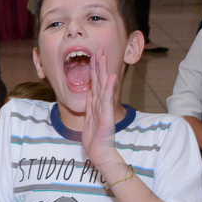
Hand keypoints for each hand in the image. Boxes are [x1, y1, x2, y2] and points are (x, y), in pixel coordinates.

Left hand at [81, 49, 122, 172]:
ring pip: (103, 86)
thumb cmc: (95, 138)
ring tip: (104, 57)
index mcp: (97, 103)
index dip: (94, 69)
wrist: (100, 152)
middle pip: (100, 81)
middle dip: (99, 65)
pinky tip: (111, 77)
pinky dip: (109, 88)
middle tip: (99, 49)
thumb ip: (90, 104)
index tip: (93, 55)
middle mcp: (102, 104)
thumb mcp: (89, 118)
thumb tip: (89, 91)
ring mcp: (105, 109)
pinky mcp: (107, 116)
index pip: (95, 83)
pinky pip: (107, 100)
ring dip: (103, 71)